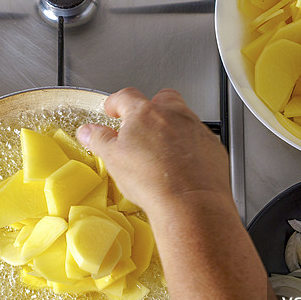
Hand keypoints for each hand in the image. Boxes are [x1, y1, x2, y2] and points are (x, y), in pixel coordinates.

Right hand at [76, 87, 230, 214]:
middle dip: (150, 108)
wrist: (190, 203)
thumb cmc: (153, 180)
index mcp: (145, 113)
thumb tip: (88, 131)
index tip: (112, 109)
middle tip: (141, 126)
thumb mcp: (113, 159)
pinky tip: (181, 164)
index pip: (126, 96)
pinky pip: (199, 139)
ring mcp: (195, 129)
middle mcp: (173, 115)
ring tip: (160, 150)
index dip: (116, 102)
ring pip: (183, 117)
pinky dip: (190, 146)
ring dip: (171, 127)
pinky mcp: (212, 146)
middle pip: (161, 99)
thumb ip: (99, 140)